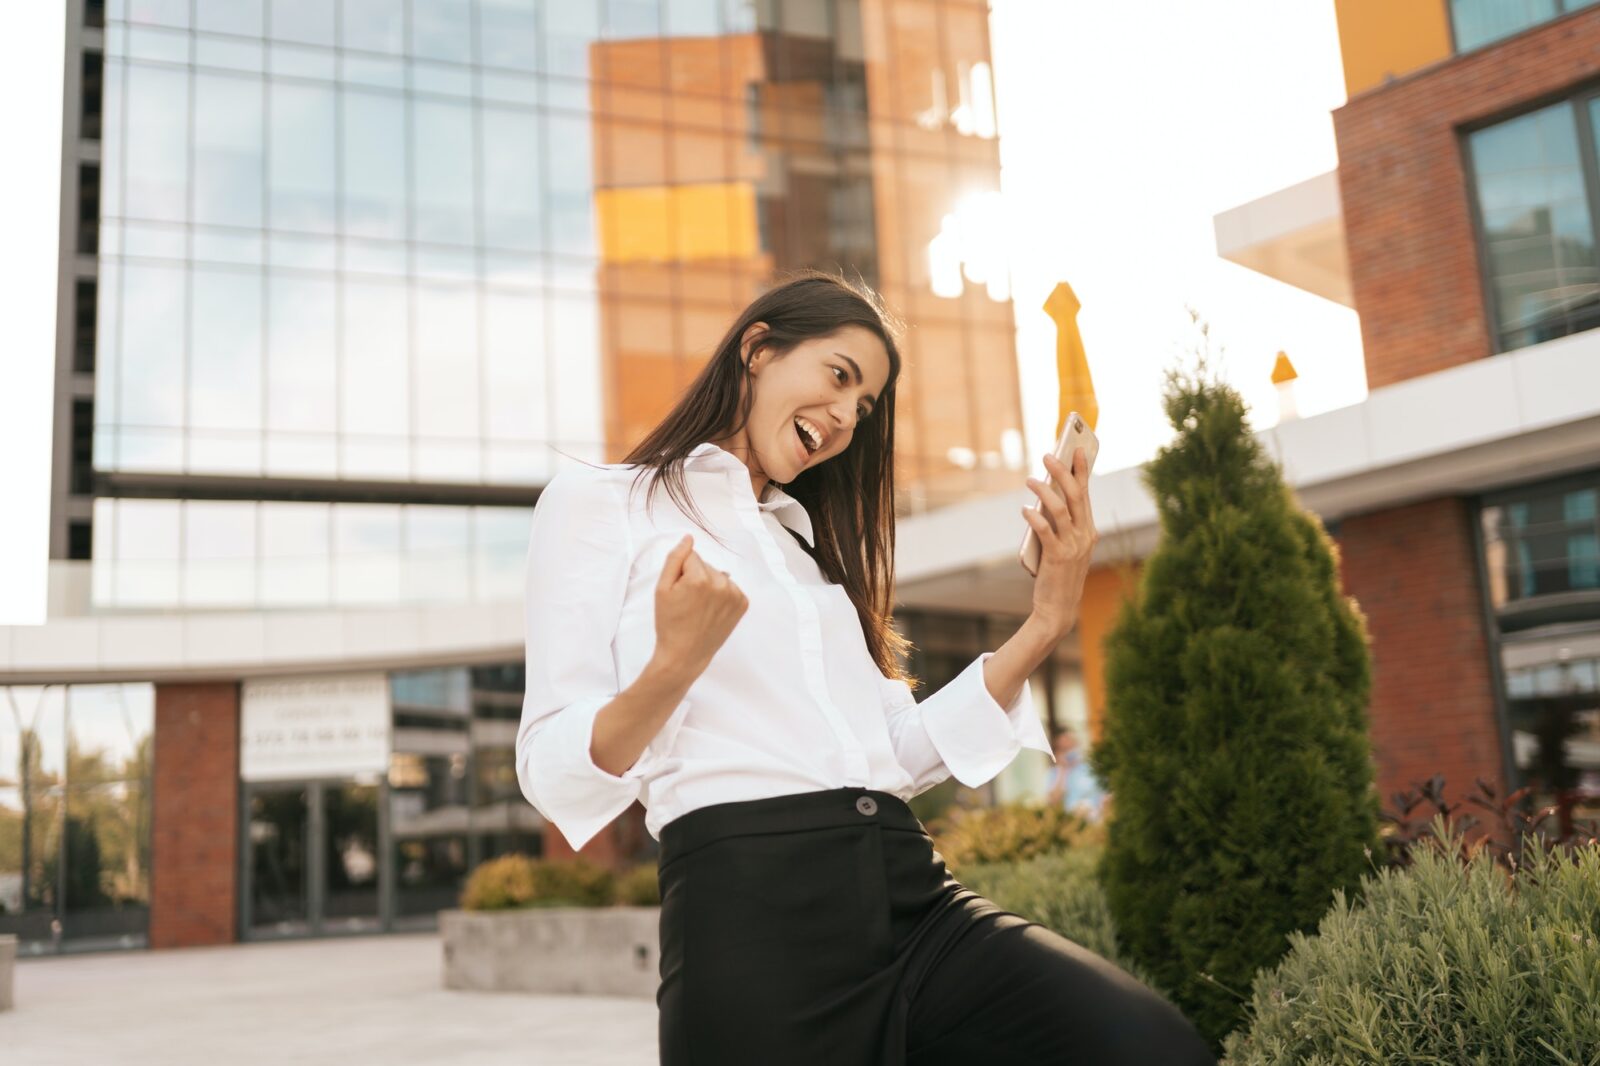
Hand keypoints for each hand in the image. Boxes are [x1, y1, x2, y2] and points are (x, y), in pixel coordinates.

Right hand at [652, 534, 747, 679]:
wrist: (685, 654)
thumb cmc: (669, 622)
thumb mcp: (662, 589)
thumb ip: (675, 559)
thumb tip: (688, 538)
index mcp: (700, 578)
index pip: (691, 556)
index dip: (681, 572)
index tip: (679, 592)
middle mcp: (722, 583)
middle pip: (706, 565)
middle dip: (696, 577)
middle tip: (688, 602)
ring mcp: (735, 594)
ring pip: (718, 575)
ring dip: (710, 585)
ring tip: (700, 607)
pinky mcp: (743, 604)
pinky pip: (730, 588)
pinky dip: (722, 595)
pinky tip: (712, 610)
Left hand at [1021, 448, 1097, 637]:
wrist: (1057, 609)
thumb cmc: (1058, 576)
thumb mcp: (1064, 547)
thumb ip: (1059, 525)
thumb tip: (1044, 496)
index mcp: (1089, 531)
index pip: (1087, 494)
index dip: (1082, 470)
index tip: (1077, 449)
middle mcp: (1085, 536)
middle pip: (1077, 496)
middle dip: (1063, 472)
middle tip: (1049, 455)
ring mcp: (1073, 547)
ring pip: (1061, 509)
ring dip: (1045, 491)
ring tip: (1031, 480)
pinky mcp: (1057, 557)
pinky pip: (1045, 531)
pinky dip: (1034, 517)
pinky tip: (1024, 509)